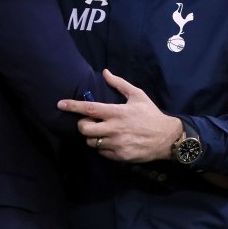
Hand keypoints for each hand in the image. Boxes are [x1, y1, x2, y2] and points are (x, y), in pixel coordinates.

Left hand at [57, 69, 181, 162]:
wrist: (167, 138)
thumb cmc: (150, 114)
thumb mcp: (137, 95)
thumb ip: (119, 84)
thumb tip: (105, 72)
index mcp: (117, 112)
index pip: (89, 109)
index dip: (73, 106)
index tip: (60, 104)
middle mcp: (114, 129)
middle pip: (84, 129)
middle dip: (82, 125)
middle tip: (89, 122)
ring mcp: (116, 144)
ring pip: (91, 142)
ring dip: (92, 136)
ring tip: (103, 131)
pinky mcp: (120, 156)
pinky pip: (102, 152)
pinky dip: (102, 147)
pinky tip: (112, 141)